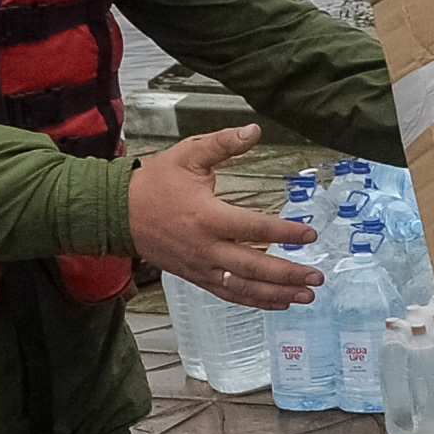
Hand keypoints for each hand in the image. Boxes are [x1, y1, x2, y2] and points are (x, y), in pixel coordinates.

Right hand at [132, 125, 323, 308]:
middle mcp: (206, 248)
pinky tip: (278, 303)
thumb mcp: (187, 154)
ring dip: (277, 294)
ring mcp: (201, 267)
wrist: (117, 213)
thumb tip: (254, 130)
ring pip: (244, 287)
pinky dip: (255, 301)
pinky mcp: (196, 277)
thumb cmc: (153, 183)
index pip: (255, 228)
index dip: (285, 232)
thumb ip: (223, 143)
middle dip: (288, 274)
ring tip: (306, 296)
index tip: (310, 234)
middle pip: (254, 267)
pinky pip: (229, 294)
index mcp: (207, 217)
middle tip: (317, 278)